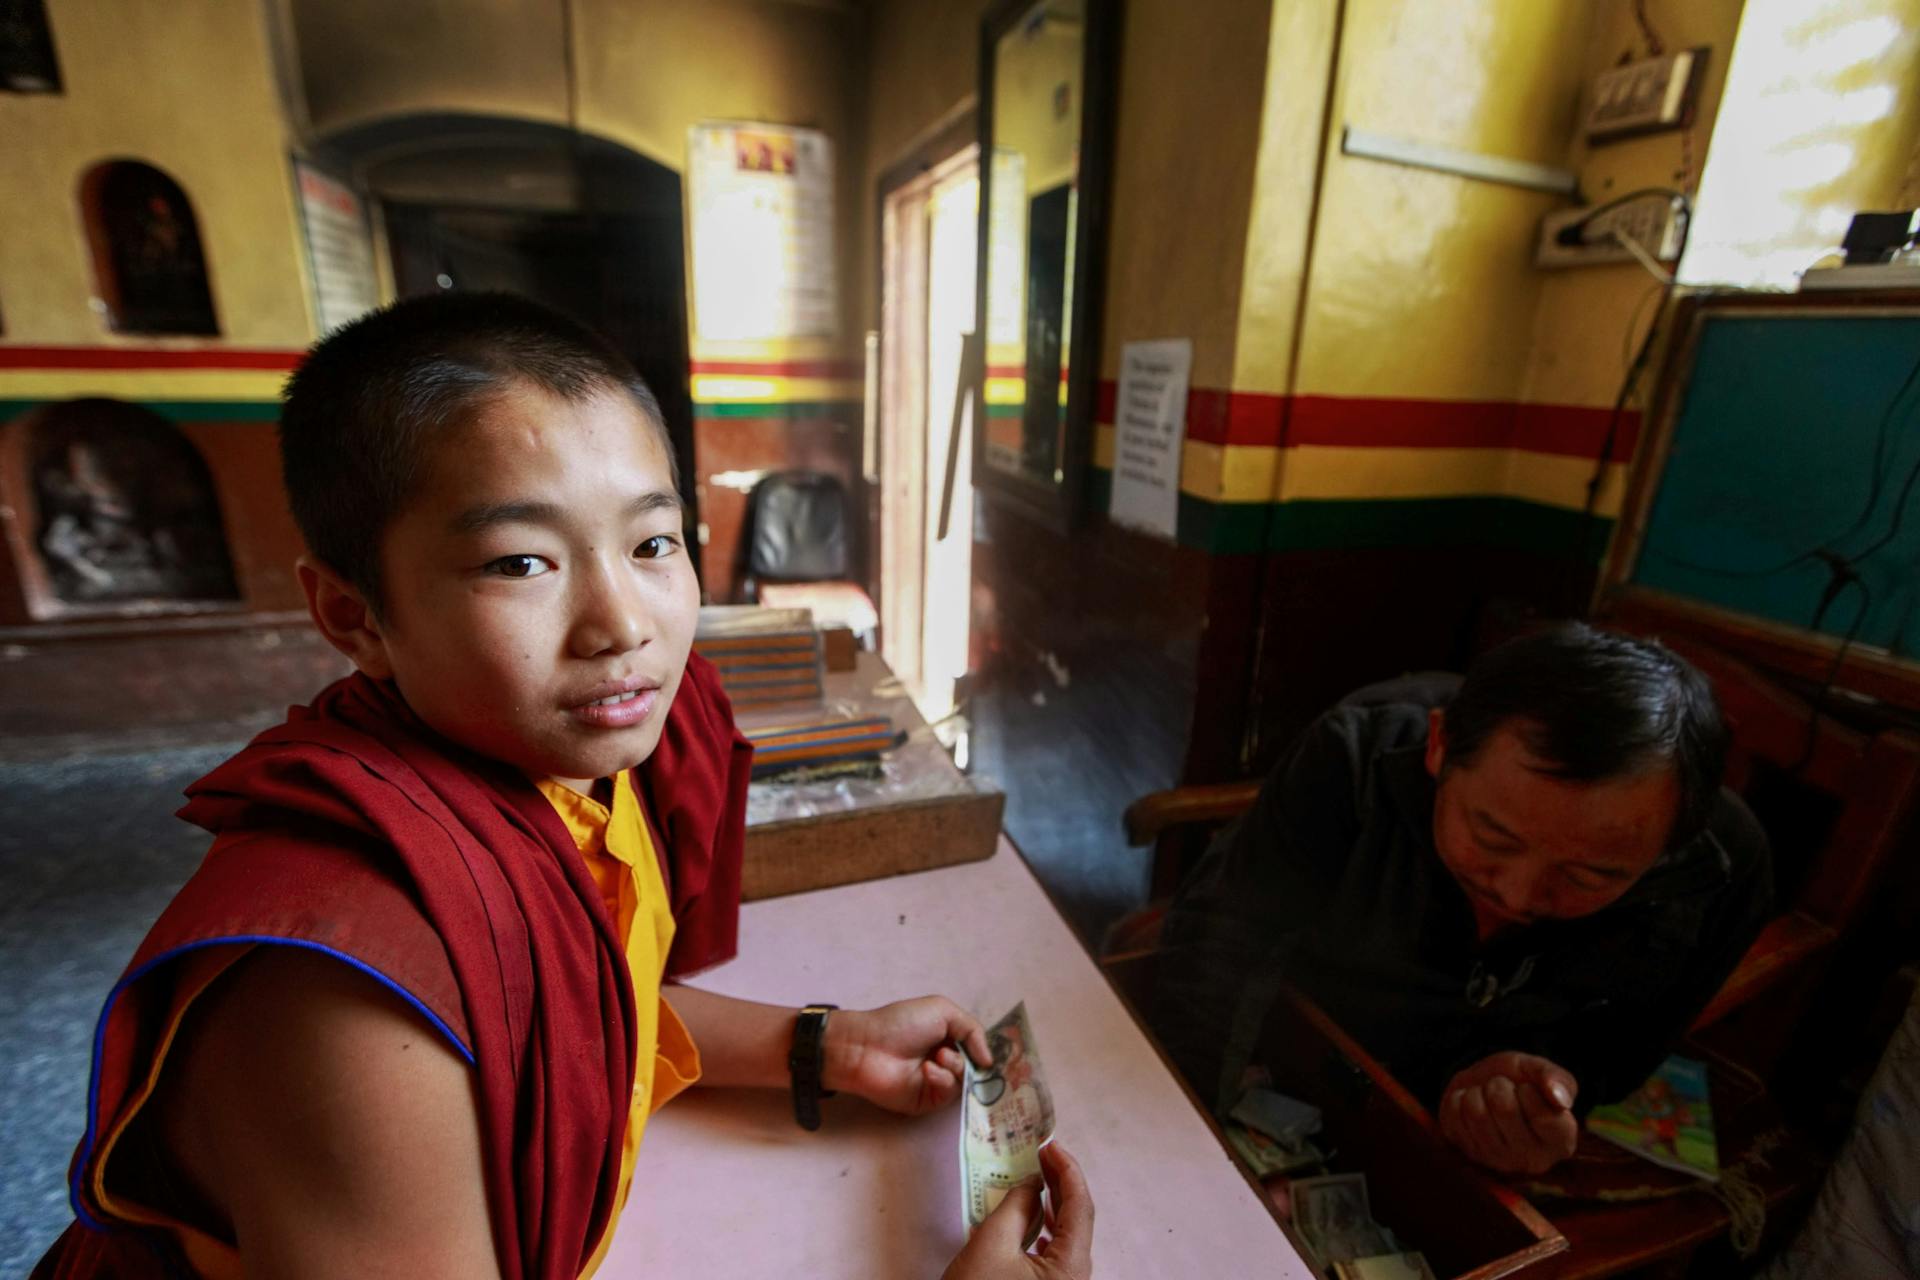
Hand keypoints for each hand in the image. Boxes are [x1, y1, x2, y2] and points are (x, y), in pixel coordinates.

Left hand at [822, 996, 991, 1115]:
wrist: (868, 1046)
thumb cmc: (902, 1022)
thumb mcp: (943, 1010)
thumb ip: (973, 1030)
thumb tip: (989, 1061)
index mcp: (949, 1039)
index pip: (977, 1049)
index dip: (986, 1051)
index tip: (993, 1052)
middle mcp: (945, 1061)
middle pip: (975, 1069)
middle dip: (971, 1060)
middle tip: (953, 1050)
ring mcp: (936, 1083)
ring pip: (964, 1082)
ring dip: (954, 1067)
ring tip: (936, 1057)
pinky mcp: (926, 1101)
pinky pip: (948, 1095)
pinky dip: (942, 1080)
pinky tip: (927, 1070)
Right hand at [942, 1143, 1093, 1279]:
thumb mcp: (991, 1244)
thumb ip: (1016, 1207)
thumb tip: (1032, 1184)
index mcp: (1071, 1267)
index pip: (1081, 1207)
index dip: (1068, 1170)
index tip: (1050, 1144)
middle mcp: (1075, 1277)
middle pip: (1077, 1220)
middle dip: (1061, 1183)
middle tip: (1041, 1154)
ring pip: (1067, 1235)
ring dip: (1053, 1203)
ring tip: (1035, 1176)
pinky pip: (1055, 1251)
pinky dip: (1045, 1226)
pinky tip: (1032, 1216)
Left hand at [1438, 1051, 1579, 1175]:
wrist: (1484, 1084)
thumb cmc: (1520, 1080)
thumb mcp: (1539, 1070)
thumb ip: (1556, 1079)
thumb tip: (1559, 1099)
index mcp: (1561, 1141)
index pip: (1545, 1118)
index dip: (1529, 1092)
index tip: (1526, 1088)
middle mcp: (1533, 1159)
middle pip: (1505, 1109)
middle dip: (1499, 1085)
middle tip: (1502, 1088)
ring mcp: (1499, 1161)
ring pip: (1476, 1113)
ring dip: (1477, 1092)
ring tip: (1486, 1095)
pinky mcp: (1468, 1154)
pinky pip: (1454, 1114)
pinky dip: (1458, 1098)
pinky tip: (1470, 1106)